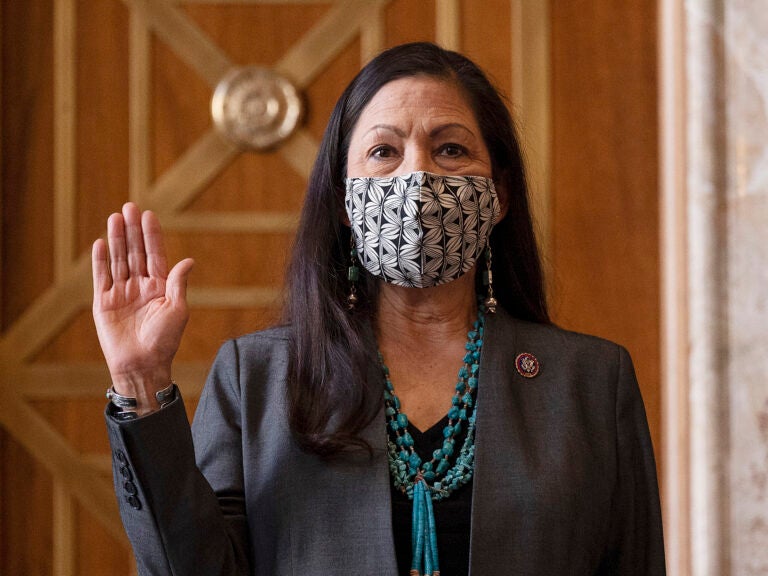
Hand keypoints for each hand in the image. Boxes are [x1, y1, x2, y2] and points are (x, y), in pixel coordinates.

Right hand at [92, 203, 193, 411]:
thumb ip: (177, 283)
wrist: (142, 364)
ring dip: (117, 239)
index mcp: (160, 287)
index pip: (155, 255)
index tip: (149, 215)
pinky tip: (102, 242)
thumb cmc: (164, 340)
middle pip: (135, 252)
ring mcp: (121, 292)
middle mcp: (140, 286)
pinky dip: (100, 260)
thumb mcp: (177, 310)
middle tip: (130, 207)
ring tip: (115, 217)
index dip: (152, 235)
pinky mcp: (103, 302)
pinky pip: (101, 277)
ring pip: (119, 259)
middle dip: (133, 230)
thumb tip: (188, 260)